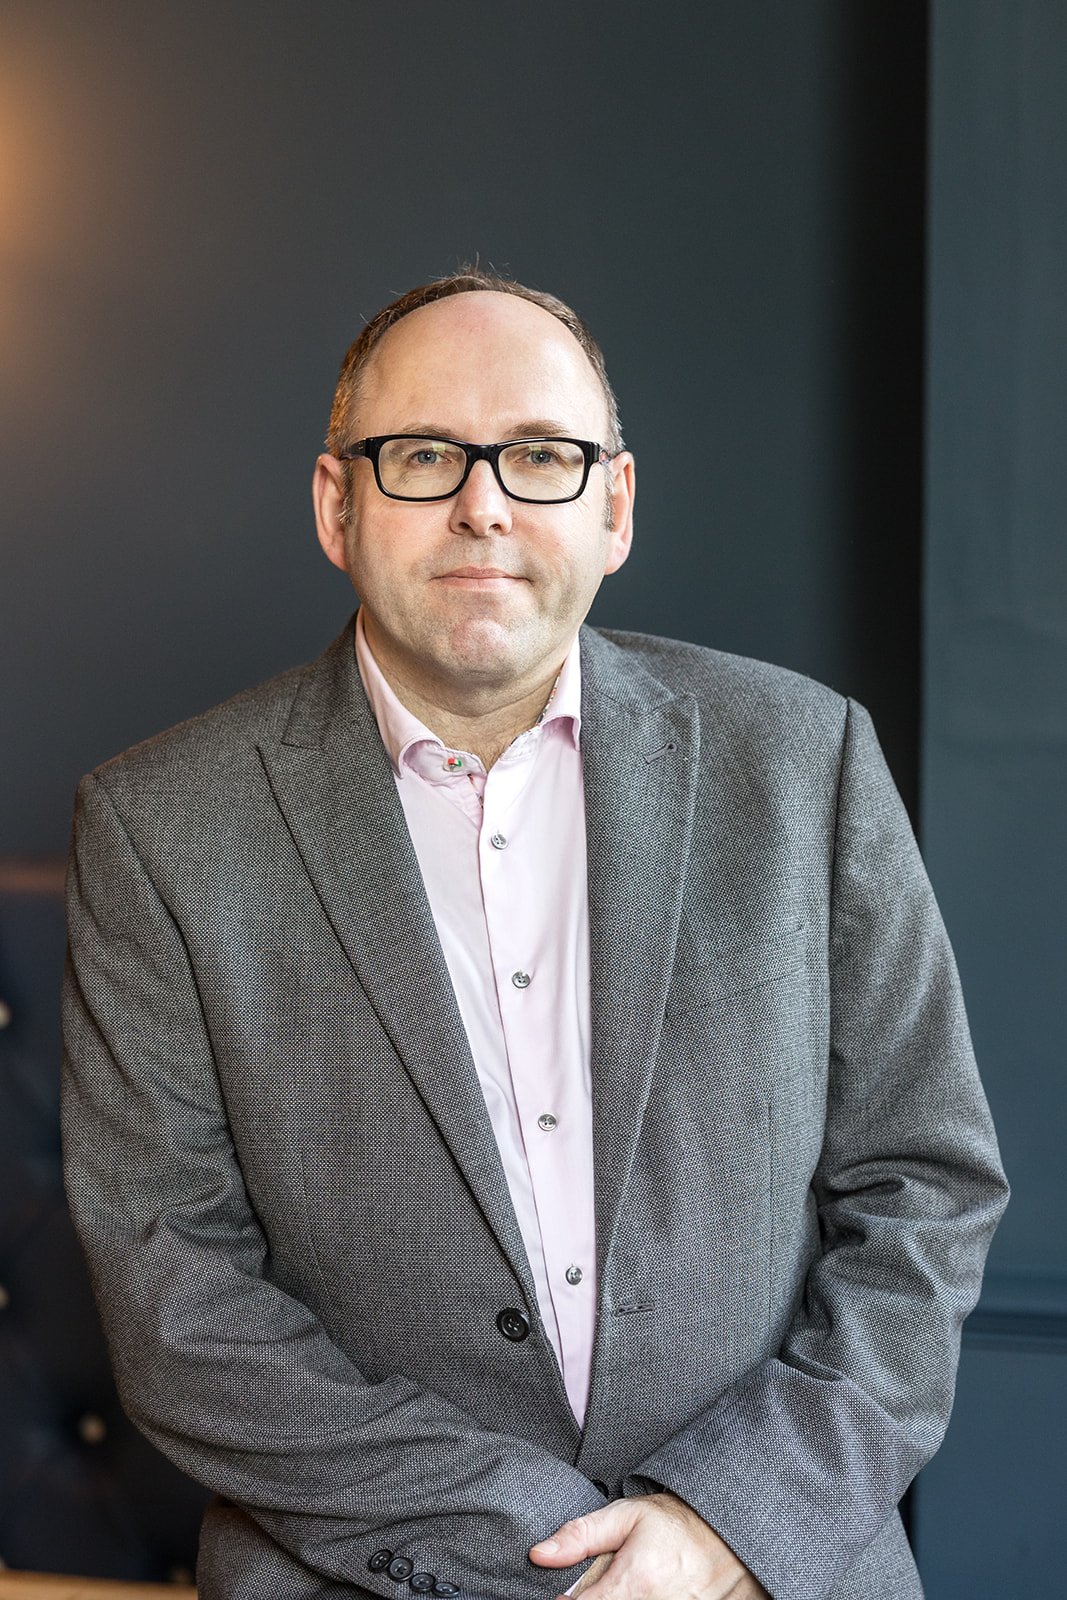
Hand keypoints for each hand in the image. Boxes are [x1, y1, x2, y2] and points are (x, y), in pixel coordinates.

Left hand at [529, 1491, 769, 1599]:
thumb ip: (580, 1536)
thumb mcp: (627, 1516)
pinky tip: (645, 1593)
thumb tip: (539, 1555)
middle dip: (599, 1597)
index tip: (571, 1592)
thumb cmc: (677, 1524)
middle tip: (608, 1584)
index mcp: (635, 1583)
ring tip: (628, 1586)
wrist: (729, 1535)